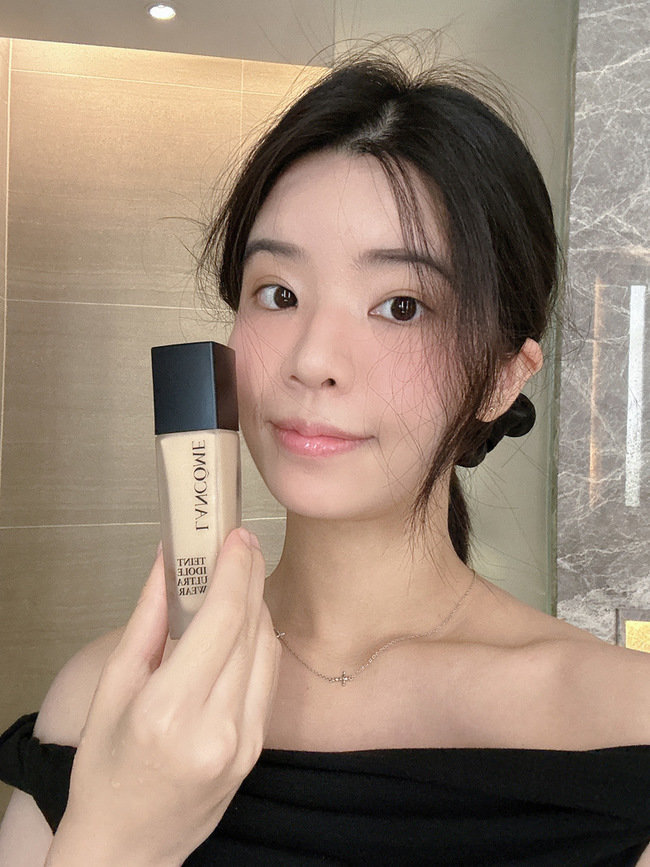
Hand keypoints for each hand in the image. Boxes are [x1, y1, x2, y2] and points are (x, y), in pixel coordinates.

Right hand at [47, 527, 279, 866]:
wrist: (127, 845)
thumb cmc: (105, 768)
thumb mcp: (113, 689)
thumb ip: (147, 619)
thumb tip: (167, 561)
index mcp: (169, 710)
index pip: (222, 620)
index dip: (234, 570)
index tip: (235, 536)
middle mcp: (216, 726)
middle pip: (251, 629)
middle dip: (250, 575)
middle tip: (241, 542)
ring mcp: (243, 742)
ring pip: (267, 649)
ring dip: (257, 604)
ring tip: (240, 575)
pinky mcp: (256, 750)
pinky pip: (268, 678)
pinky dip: (259, 641)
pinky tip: (243, 622)